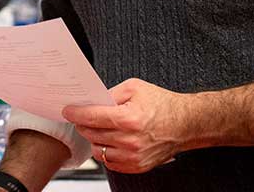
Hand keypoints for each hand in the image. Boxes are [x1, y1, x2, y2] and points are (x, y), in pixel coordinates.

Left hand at [62, 78, 186, 173]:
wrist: (186, 124)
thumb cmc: (163, 104)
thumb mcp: (135, 87)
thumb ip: (111, 93)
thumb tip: (92, 100)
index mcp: (129, 119)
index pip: (92, 117)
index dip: (75, 113)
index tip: (68, 111)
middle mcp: (130, 140)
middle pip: (92, 134)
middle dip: (83, 124)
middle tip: (82, 116)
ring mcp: (134, 156)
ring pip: (98, 150)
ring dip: (94, 138)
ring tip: (98, 128)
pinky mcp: (137, 166)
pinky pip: (110, 162)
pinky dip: (105, 151)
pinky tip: (110, 140)